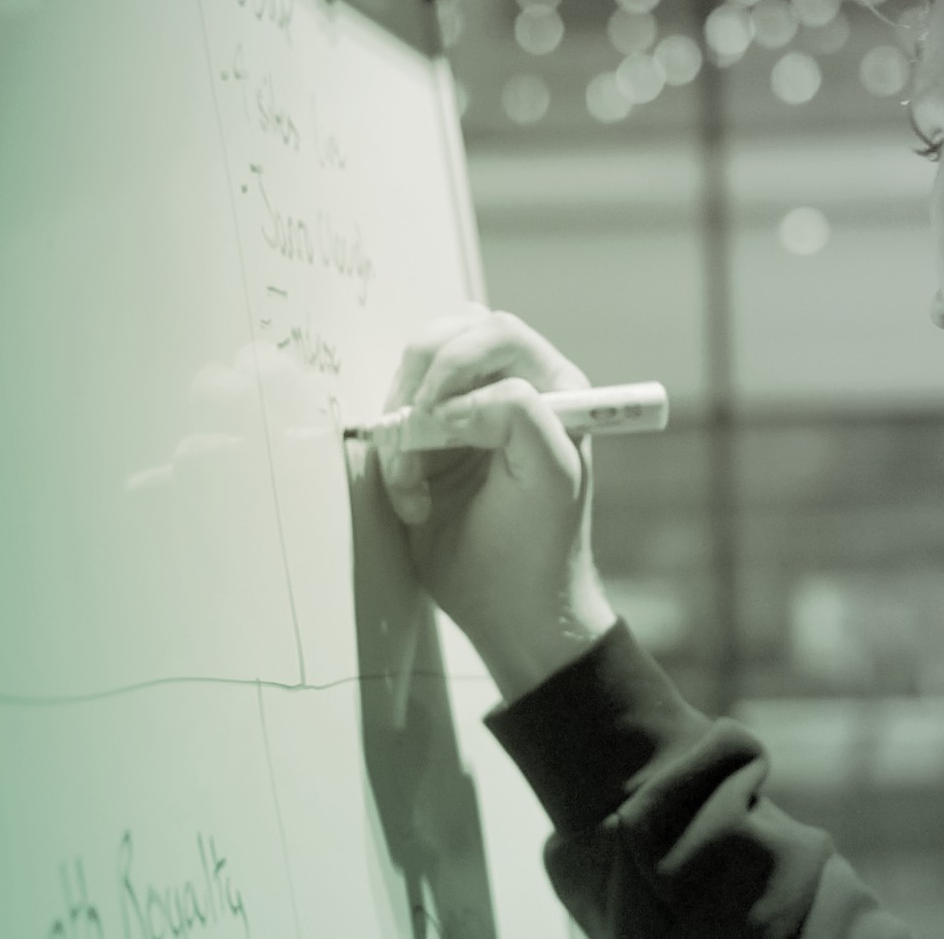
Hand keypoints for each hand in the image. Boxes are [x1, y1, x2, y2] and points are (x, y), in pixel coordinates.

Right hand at [377, 307, 618, 698]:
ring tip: (413, 485)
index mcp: (552, 387)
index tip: (435, 413)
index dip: (457, 362)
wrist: (509, 608)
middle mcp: (509, 389)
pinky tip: (412, 501)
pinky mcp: (430, 442)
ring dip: (401, 428)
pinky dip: (391, 457)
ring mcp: (465, 412)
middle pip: (445, 339)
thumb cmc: (541, 545)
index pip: (497, 334)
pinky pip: (394, 421)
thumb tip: (453, 404)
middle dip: (417, 385)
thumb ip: (518, 416)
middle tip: (409, 435)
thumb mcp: (550, 476)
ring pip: (411, 378)